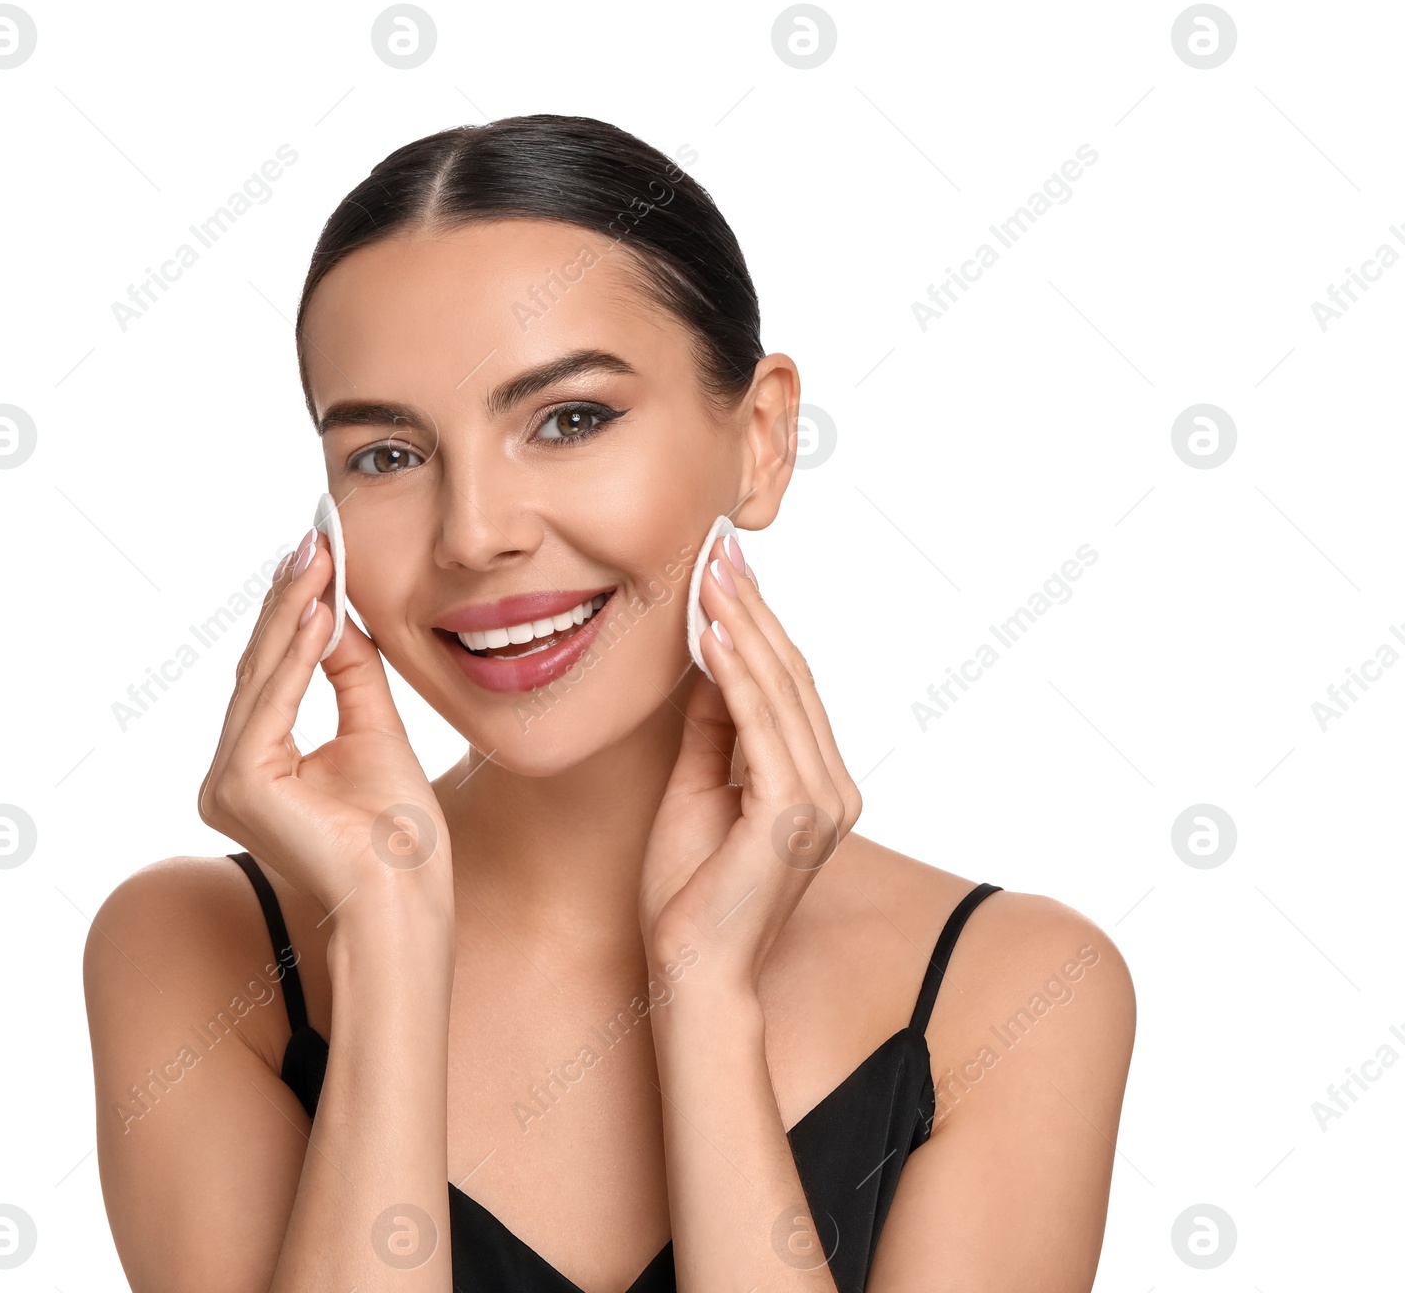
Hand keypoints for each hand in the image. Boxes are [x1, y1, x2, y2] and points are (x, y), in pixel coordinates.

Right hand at [197, 526, 452, 938]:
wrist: (408, 894)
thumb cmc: (398, 833)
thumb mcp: (375, 729)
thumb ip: (349, 671)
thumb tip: (333, 609)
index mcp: (256, 767)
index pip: (272, 675)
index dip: (292, 612)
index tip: (315, 554)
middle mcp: (228, 776)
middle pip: (260, 669)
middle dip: (288, 600)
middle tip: (313, 538)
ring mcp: (226, 785)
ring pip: (262, 678)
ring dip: (292, 613)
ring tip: (318, 559)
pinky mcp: (238, 788)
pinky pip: (272, 704)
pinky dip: (295, 655)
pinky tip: (316, 611)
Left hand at [639, 538, 860, 990]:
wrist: (691, 974)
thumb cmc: (689, 894)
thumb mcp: (699, 788)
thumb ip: (714, 728)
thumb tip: (711, 657)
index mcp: (819, 785)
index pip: (790, 688)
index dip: (759, 625)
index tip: (725, 571)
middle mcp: (834, 789)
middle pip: (793, 678)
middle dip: (753, 610)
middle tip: (719, 549)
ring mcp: (821, 803)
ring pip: (781, 693)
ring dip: (743, 627)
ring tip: (710, 572)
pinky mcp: (792, 816)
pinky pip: (761, 727)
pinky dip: (736, 675)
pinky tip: (712, 633)